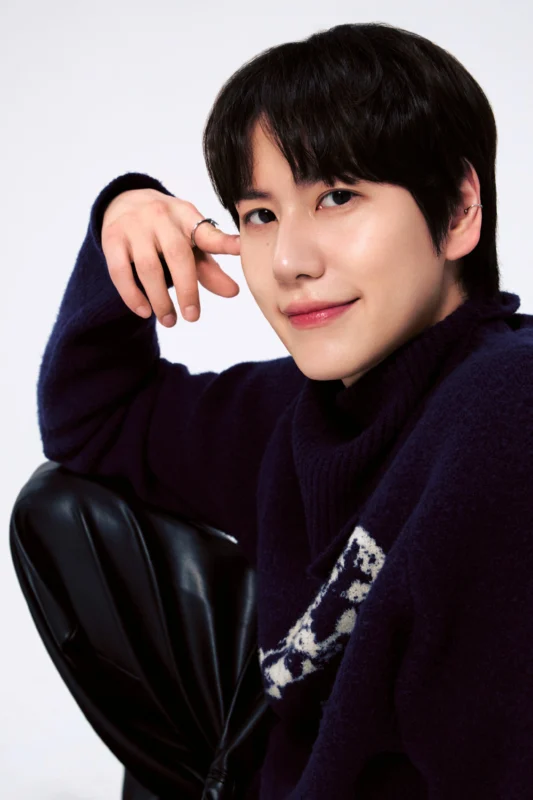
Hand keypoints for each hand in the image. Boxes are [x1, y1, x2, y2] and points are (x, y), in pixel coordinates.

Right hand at [101, 188, 240, 325]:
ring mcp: (134, 226)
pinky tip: (144, 311)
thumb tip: (234, 292)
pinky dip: (132, 295)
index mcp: (186, 216)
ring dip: (160, 299)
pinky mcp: (112, 239)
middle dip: (187, 289)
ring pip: (148, 267)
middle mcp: (161, 217)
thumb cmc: (166, 230)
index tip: (241, 249)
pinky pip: (120, 272)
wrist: (123, 202)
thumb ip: (210, 268)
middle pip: (177, 254)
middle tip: (192, 317)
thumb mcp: (189, 242)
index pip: (206, 232)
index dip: (224, 242)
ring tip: (170, 321)